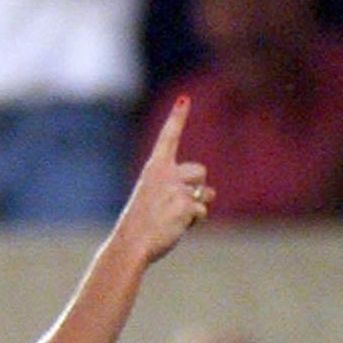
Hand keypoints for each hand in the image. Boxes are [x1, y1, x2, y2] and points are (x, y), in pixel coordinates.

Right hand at [116, 95, 212, 263]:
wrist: (131, 243)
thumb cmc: (140, 224)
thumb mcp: (153, 199)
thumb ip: (178, 190)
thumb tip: (212, 194)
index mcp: (153, 168)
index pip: (168, 137)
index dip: (177, 117)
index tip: (184, 99)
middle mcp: (166, 173)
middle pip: (200, 171)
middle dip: (197, 187)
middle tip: (176, 205)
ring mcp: (176, 188)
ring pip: (205, 192)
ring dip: (197, 205)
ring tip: (174, 218)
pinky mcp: (186, 204)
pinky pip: (202, 211)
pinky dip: (193, 221)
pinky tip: (175, 227)